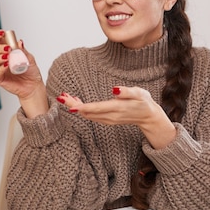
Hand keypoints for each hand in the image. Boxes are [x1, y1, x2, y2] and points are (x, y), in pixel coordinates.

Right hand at [0, 29, 47, 116]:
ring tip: (8, 57)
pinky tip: (7, 66)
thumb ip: (23, 51)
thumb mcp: (29, 58)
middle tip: (8, 48)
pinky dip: (0, 69)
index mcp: (6, 51)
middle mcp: (0, 59)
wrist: (34, 86)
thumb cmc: (31, 71)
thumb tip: (19, 42)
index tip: (2, 33)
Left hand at [57, 86, 175, 147]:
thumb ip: (127, 92)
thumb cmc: (144, 102)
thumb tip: (114, 90)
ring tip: (64, 96)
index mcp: (117, 108)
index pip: (96, 108)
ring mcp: (108, 120)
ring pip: (88, 114)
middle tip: (60, 96)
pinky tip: (76, 102)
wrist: (149, 117)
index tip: (71, 106)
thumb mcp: (140, 93)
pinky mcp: (106, 120)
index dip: (83, 107)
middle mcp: (110, 116)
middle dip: (73, 105)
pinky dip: (82, 109)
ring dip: (76, 106)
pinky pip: (91, 116)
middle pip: (88, 112)